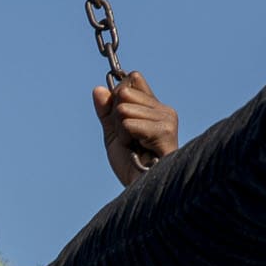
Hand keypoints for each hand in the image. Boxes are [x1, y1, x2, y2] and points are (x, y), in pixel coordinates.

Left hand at [93, 71, 178, 186]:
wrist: (140, 187)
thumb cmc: (130, 164)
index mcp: (154, 107)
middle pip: (124, 91)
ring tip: (135, 146)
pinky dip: (126, 138)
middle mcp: (164, 109)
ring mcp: (167, 119)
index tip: (121, 120)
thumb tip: (98, 89)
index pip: (132, 79)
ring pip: (123, 109)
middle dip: (117, 117)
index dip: (117, 97)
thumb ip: (105, 111)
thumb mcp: (112, 133)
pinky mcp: (166, 131)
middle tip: (130, 138)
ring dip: (122, 132)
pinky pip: (129, 123)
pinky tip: (139, 149)